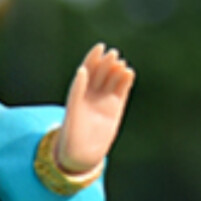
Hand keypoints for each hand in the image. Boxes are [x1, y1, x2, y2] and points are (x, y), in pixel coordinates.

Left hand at [56, 44, 134, 176]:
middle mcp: (91, 94)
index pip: (86, 70)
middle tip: (113, 54)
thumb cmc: (71, 134)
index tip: (99, 46)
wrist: (81, 154)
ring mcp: (104, 100)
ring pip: (112, 80)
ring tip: (122, 64)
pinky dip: (126, 82)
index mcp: (78, 92)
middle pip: (100, 73)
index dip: (93, 58)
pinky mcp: (115, 108)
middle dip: (106, 63)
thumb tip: (81, 70)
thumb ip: (77, 91)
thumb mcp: (72, 111)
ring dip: (117, 71)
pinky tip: (129, 73)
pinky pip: (121, 91)